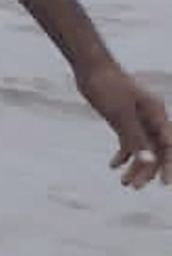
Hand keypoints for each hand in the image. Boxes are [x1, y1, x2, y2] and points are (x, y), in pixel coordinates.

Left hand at [77, 60, 170, 187]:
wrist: (90, 68)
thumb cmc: (107, 86)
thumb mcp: (120, 114)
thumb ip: (134, 137)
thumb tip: (148, 161)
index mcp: (157, 114)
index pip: (169, 145)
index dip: (169, 165)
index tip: (164, 183)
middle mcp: (151, 118)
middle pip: (157, 150)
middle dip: (148, 170)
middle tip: (134, 187)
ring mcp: (138, 119)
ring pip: (143, 148)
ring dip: (135, 166)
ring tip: (124, 183)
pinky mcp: (124, 119)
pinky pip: (129, 142)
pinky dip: (124, 154)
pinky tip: (113, 165)